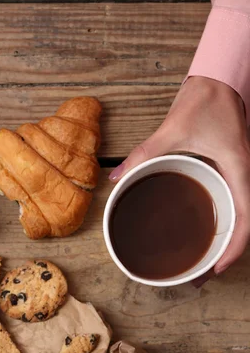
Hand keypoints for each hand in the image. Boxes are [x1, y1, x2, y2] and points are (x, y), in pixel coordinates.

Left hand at [109, 76, 249, 276]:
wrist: (220, 79)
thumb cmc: (206, 100)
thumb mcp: (173, 130)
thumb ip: (144, 154)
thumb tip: (117, 177)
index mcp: (238, 170)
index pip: (246, 219)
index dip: (234, 250)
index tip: (217, 268)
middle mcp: (244, 175)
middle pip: (245, 224)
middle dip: (228, 252)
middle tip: (204, 273)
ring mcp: (241, 173)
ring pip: (241, 215)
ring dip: (227, 239)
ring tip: (206, 260)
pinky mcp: (233, 169)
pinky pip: (234, 201)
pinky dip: (224, 220)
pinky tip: (206, 228)